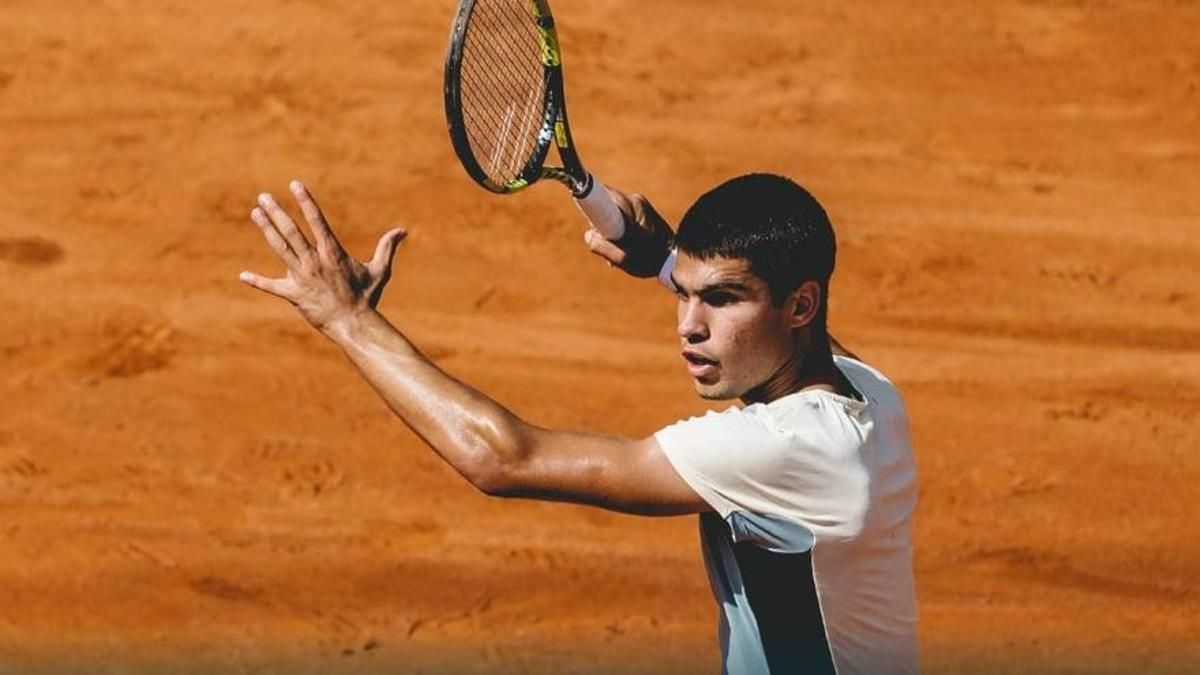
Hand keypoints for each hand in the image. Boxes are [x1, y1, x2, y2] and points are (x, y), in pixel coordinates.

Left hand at [239, 180, 406, 335]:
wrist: (353, 324)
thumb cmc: (366, 298)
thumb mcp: (379, 270)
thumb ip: (387, 248)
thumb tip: (402, 231)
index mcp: (333, 253)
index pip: (317, 221)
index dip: (306, 201)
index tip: (295, 184)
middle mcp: (314, 261)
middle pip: (292, 231)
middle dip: (277, 212)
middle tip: (263, 197)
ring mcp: (302, 277)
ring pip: (280, 249)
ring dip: (267, 230)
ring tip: (255, 213)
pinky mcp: (293, 295)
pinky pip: (272, 287)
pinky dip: (257, 282)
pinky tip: (243, 275)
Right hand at [583, 187, 673, 278]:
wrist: (676, 261)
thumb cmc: (651, 258)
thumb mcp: (622, 256)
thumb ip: (600, 245)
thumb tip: (588, 235)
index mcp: (631, 205)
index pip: (600, 194)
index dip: (590, 207)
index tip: (591, 223)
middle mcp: (635, 200)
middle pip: (604, 205)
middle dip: (601, 225)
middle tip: (608, 244)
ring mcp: (639, 206)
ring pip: (613, 214)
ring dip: (611, 231)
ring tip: (621, 249)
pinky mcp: (642, 213)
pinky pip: (622, 218)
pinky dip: (620, 232)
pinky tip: (626, 248)